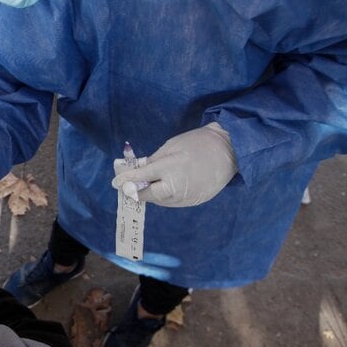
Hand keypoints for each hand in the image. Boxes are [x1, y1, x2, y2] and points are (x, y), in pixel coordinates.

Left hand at [111, 123, 237, 206]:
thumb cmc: (198, 143)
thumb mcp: (172, 145)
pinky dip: (166, 198)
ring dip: (152, 196)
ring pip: (162, 202)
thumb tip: (140, 170)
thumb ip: (154, 159)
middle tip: (130, 188)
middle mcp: (177, 185)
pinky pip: (175, 203)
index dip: (126, 181)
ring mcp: (187, 196)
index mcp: (170, 167)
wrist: (230, 151)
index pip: (141, 177)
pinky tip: (164, 190)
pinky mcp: (196, 201)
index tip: (116, 183)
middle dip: (138, 193)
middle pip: (150, 195)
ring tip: (147, 188)